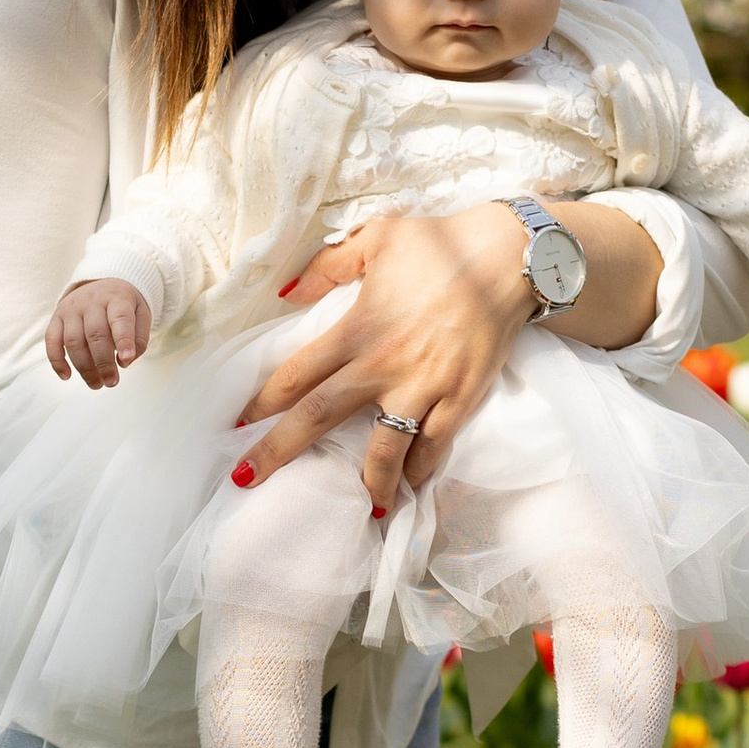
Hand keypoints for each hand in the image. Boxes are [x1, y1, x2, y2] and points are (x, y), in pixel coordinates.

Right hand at [46, 277, 150, 388]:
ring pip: (73, 341)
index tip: (126, 361)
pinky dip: (57, 360)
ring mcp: (71, 309)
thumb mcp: (141, 315)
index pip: (120, 318)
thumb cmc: (125, 306)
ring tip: (96, 384)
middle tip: (112, 382)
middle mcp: (91, 301)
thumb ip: (139, 339)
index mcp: (116, 298)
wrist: (104, 283)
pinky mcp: (57, 317)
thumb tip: (124, 362)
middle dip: (103, 363)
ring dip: (84, 367)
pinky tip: (67, 376)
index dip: (123, 340)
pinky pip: (51, 340)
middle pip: (95, 334)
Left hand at [237, 208, 535, 515]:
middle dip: (278, 453)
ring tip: (363, 508)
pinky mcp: (462, 397)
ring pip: (384, 448)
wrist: (511, 256)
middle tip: (247, 479)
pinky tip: (411, 485)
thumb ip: (326, 267)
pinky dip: (421, 469)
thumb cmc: (441, 243)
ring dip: (368, 482)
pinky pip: (435, 444)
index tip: (237, 424)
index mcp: (357, 328)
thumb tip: (286, 293)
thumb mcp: (376, 239)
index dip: (261, 402)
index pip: (296, 374)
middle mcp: (383, 364)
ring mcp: (424, 386)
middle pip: (319, 417)